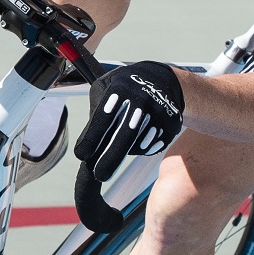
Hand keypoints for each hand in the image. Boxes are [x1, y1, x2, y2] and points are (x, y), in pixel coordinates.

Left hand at [75, 62, 184, 180]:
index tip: (82, 155)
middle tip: (99, 175)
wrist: (161, 79)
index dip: (92, 137)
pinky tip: (139, 135)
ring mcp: (160, 112)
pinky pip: (152, 146)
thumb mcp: (104, 89)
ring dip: (125, 151)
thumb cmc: (125, 86)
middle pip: (126, 135)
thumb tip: (85, 146)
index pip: (104, 116)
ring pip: (139, 144)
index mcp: (121, 88)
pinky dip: (141, 147)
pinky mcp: (172, 125)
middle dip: (111, 158)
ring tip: (119, 141)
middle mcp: (142, 99)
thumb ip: (94, 114)